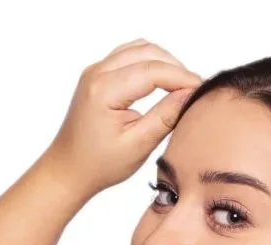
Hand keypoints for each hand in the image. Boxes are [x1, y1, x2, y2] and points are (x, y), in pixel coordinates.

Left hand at [45, 39, 201, 201]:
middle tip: (195, 89)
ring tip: (182, 86)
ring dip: (164, 62)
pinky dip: (150, 63)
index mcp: (104, 90)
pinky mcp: (98, 74)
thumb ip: (164, 117)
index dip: (181, 77)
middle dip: (175, 68)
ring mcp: (96, 70)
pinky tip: (163, 81)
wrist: (68, 168)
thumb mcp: (137, 146)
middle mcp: (97, 72)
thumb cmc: (99, 164)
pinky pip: (129, 56)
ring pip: (139, 49)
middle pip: (147, 53)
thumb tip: (189, 95)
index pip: (152, 70)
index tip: (202, 89)